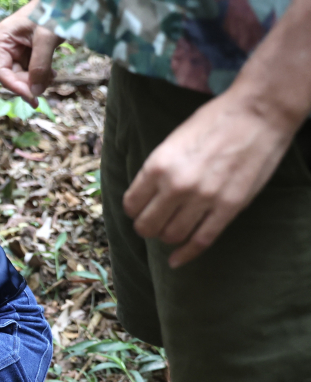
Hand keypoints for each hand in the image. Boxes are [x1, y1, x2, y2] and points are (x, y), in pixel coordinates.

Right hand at [0, 0, 59, 105]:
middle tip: (44, 90)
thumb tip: (34, 93)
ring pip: (22, 75)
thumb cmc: (54, 11)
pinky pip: (31, 70)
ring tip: (52, 78)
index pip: (0, 71)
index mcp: (3, 38)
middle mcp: (7, 45)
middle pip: (11, 75)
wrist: (67, 1)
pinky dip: (41, 75)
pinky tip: (52, 74)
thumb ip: (40, 66)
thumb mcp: (47, 38)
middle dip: (27, 84)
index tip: (30, 97)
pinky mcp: (30, 51)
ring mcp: (18, 48)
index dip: (13, 86)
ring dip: (36, 81)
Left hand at [124, 91, 297, 267]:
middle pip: (147, 226)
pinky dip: (185, 255)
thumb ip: (157, 170)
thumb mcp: (172, 141)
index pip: (131, 205)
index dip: (134, 210)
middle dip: (147, 227)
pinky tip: (177, 261)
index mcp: (158, 166)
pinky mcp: (228, 207)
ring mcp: (204, 198)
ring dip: (167, 237)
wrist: (257, 113)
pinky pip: (201, 241)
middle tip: (154, 222)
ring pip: (171, 236)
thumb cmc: (213, 122)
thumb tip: (144, 196)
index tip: (140, 209)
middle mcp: (177, 185)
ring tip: (171, 228)